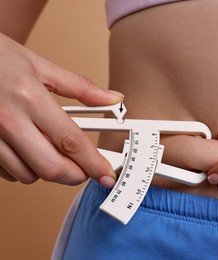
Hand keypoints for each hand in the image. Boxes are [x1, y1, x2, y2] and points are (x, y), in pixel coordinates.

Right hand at [0, 33, 123, 186]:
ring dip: (47, 170)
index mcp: (29, 97)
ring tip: (51, 149)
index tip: (107, 174)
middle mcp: (8, 120)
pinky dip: (23, 167)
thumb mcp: (40, 66)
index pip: (71, 141)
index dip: (94, 163)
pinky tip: (27, 149)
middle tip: (84, 169)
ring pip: (28, 175)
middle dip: (75, 175)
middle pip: (52, 167)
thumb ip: (80, 87)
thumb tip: (113, 98)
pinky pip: (7, 173)